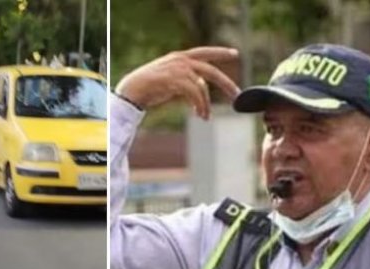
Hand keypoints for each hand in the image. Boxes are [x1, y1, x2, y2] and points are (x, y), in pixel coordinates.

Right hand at [115, 47, 240, 119]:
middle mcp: (181, 60)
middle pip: (211, 71)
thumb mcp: (171, 81)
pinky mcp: (175, 80)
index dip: (220, 52)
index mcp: (180, 57)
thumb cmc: (150, 88)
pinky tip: (199, 114)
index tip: (235, 54)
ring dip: (205, 104)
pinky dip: (200, 105)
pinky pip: (195, 93)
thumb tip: (201, 92)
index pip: (205, 52)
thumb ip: (186, 81)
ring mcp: (178, 69)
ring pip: (202, 87)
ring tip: (205, 116)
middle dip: (226, 84)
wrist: (133, 90)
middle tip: (237, 95)